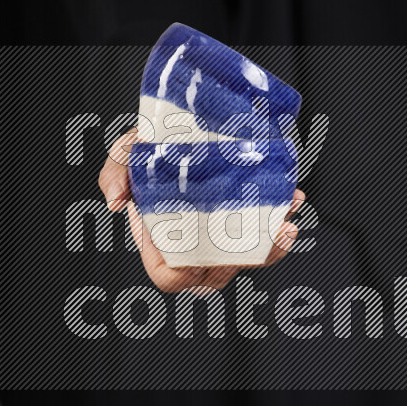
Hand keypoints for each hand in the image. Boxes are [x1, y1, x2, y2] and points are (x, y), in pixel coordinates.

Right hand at [98, 129, 304, 293]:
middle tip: (271, 229)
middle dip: (248, 257)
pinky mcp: (242, 227)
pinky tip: (292, 201)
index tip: (205, 240)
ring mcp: (218, 240)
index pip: (170, 276)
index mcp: (159, 240)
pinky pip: (264, 241)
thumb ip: (114, 172)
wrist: (188, 129)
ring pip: (247, 260)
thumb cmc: (154, 148)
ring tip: (288, 217)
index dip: (184, 271)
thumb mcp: (128, 152)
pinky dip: (280, 225)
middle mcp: (191, 246)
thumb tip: (115, 202)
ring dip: (272, 243)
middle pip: (218, 273)